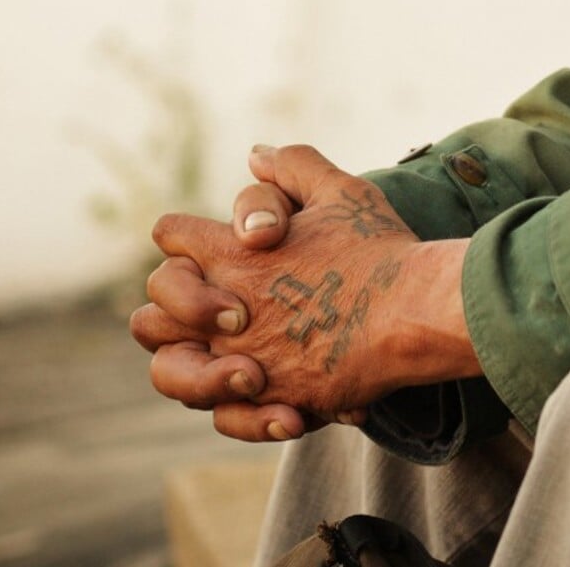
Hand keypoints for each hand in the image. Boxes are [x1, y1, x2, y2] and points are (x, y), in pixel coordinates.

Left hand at [142, 145, 477, 440]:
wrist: (416, 313)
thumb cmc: (381, 250)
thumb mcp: (341, 192)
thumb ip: (294, 167)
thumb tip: (257, 155)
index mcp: (231, 254)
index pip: (171, 234)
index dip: (186, 235)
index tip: (214, 241)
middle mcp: (224, 311)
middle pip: (152, 310)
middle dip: (177, 304)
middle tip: (220, 305)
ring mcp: (244, 360)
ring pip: (171, 371)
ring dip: (192, 364)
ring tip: (234, 358)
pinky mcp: (274, 398)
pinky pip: (225, 414)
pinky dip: (238, 408)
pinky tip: (268, 389)